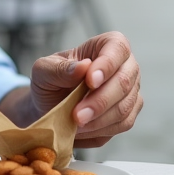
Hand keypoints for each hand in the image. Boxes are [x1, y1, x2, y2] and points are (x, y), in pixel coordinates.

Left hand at [29, 31, 142, 147]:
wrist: (50, 110)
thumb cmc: (50, 84)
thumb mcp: (43, 71)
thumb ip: (60, 68)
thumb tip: (83, 67)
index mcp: (107, 45)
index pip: (118, 48)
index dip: (107, 64)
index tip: (90, 81)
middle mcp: (125, 66)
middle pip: (125, 81)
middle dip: (100, 101)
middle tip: (77, 114)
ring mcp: (130, 91)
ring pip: (125, 106)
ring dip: (99, 119)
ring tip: (76, 123)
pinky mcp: (128, 114)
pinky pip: (122, 124)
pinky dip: (101, 129)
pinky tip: (84, 128)